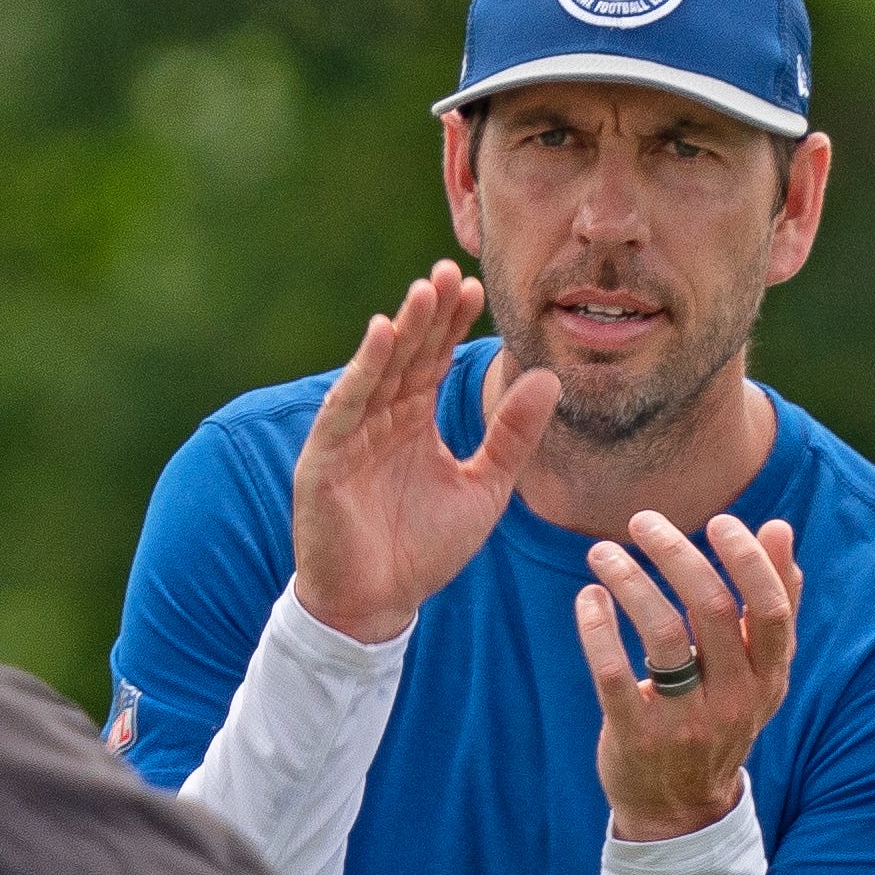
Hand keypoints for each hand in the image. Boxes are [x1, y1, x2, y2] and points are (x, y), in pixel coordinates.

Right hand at [292, 261, 558, 642]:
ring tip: (423, 292)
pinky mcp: (324, 461)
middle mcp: (380, 419)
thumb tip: (550, 378)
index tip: (476, 288)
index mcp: (413, 421)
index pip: (434, 360)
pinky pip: (345, 409)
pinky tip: (382, 337)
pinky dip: (363, 373)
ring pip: (377, 373)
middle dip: (428, 314)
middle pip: (407, 356)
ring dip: (400, 331)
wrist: (379, 604)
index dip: (452, 325)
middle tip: (450, 270)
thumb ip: (513, 436)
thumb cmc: (425, 548)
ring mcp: (349, 437)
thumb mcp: (486, 488)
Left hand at [574, 510, 802, 842]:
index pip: (772, 610)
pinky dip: (597, 628)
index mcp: (768, 679)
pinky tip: (588, 598)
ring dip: (630, 581)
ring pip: (662, 633)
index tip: (719, 521)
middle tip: (642, 521)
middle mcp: (734, 700)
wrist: (681, 810)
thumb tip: (781, 529)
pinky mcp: (637, 737)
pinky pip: (614, 672)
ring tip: (602, 552)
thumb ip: (773, 604)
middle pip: (713, 610)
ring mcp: (686, 721)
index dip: (748, 560)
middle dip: (676, 554)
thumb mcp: (758, 674)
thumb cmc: (719, 720)